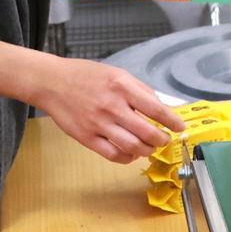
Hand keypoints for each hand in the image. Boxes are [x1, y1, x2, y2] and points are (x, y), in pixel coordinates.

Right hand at [24, 54, 184, 163]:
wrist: (51, 82)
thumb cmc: (84, 76)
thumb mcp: (117, 73)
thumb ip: (140, 90)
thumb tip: (161, 108)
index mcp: (121, 87)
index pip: (156, 109)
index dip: (172, 121)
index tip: (179, 126)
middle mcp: (111, 106)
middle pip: (147, 133)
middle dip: (162, 140)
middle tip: (164, 139)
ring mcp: (98, 124)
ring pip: (133, 147)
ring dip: (147, 150)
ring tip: (149, 147)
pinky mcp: (87, 138)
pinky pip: (113, 155)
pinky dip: (128, 158)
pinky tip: (131, 153)